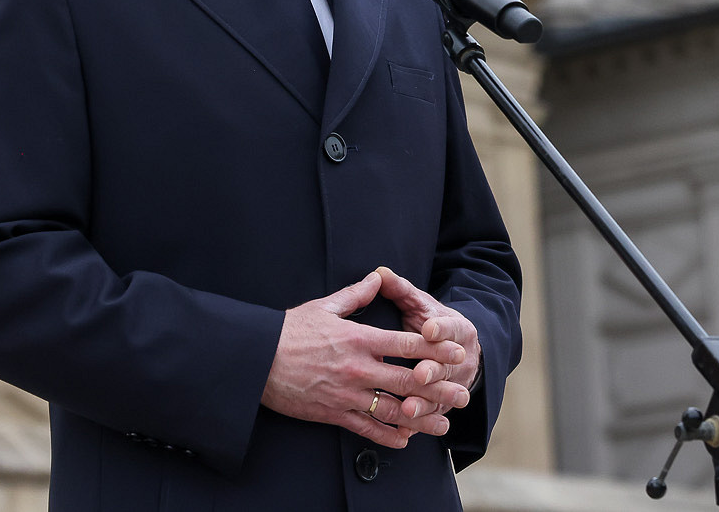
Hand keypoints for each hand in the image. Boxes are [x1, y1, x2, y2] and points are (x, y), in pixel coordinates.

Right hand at [260, 270, 470, 447]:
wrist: (257, 361)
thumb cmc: (289, 330)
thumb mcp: (324, 307)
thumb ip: (356, 295)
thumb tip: (377, 278)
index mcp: (359, 338)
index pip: (407, 345)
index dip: (435, 349)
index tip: (457, 352)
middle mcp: (358, 368)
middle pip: (408, 380)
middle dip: (438, 388)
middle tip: (461, 394)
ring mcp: (347, 394)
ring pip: (393, 410)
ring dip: (421, 418)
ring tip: (442, 424)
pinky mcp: (333, 414)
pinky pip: (367, 429)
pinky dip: (388, 436)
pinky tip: (405, 439)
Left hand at [373, 266, 482, 426]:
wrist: (461, 353)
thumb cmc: (432, 324)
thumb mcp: (422, 305)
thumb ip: (402, 290)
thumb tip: (380, 272)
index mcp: (458, 329)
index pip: (450, 326)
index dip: (440, 328)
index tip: (428, 328)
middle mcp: (460, 358)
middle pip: (446, 365)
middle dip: (433, 370)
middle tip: (419, 374)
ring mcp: (453, 384)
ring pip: (439, 395)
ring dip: (425, 403)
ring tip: (408, 409)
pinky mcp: (442, 405)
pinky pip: (430, 416)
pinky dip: (418, 425)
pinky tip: (403, 432)